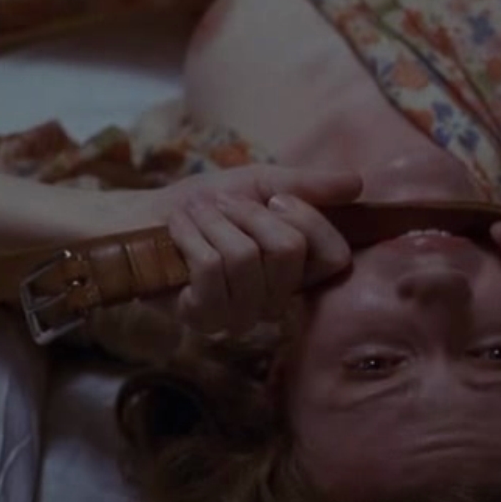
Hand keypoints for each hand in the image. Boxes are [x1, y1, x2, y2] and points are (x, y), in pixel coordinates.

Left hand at [128, 164, 361, 334]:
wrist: (141, 219)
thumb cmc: (204, 204)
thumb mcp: (260, 184)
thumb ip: (309, 186)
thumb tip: (358, 183)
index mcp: (297, 273)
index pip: (334, 257)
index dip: (307, 220)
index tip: (275, 200)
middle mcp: (276, 303)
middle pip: (289, 251)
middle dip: (249, 214)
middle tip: (223, 207)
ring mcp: (240, 317)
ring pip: (246, 258)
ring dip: (214, 222)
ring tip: (196, 217)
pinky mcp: (202, 318)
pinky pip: (211, 267)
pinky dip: (191, 235)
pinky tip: (178, 232)